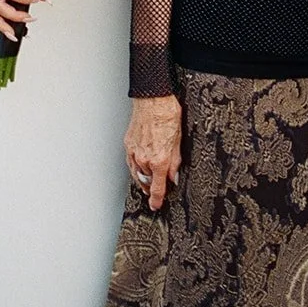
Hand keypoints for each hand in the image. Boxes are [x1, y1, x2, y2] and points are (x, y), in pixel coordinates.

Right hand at [125, 95, 181, 211]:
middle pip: (147, 182)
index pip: (158, 188)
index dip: (157, 200)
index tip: (156, 206)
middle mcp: (145, 159)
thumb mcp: (178, 141)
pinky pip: (131, 163)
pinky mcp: (128, 145)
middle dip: (152, 187)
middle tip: (156, 191)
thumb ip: (175, 163)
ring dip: (143, 180)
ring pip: (137, 174)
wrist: (153, 100)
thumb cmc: (167, 115)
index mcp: (160, 160)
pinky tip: (140, 167)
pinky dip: (135, 168)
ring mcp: (134, 152)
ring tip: (148, 181)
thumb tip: (174, 177)